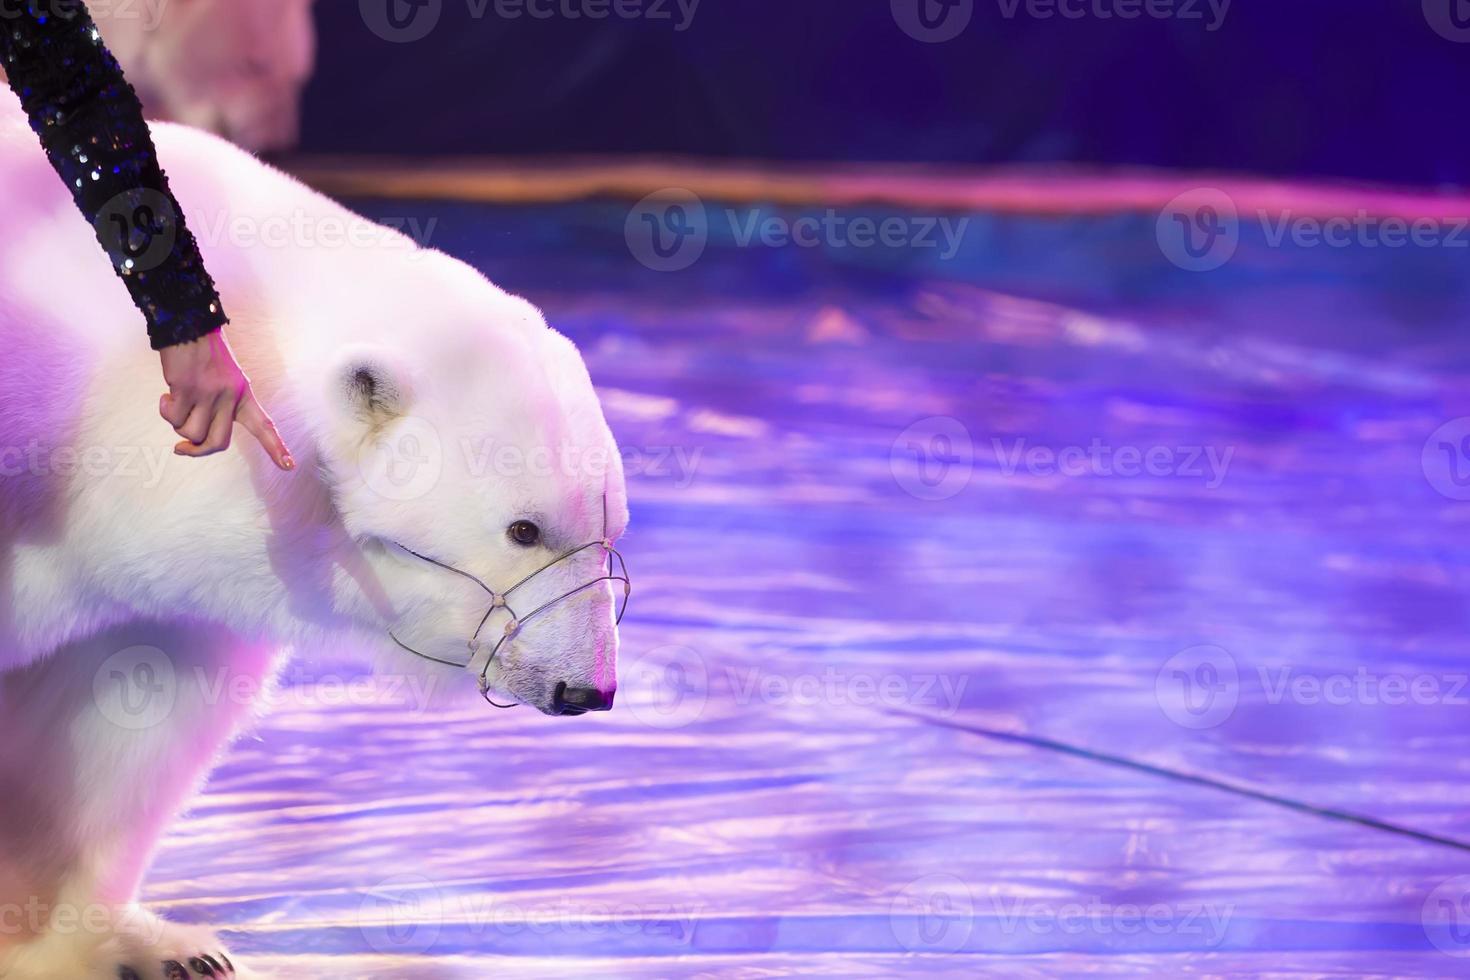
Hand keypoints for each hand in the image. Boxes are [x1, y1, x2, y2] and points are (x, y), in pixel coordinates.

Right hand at [158, 330, 293, 469]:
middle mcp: (229, 397)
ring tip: (176, 404)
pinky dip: (166, 410)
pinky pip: (174, 417)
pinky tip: (167, 395)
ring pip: (191, 433)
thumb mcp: (225, 379)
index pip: (264, 425)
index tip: (289, 466)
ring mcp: (208, 394)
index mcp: (244, 394)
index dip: (275, 447)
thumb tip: (193, 438)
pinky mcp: (185, 389)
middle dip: (197, 450)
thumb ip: (218, 407)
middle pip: (216, 443)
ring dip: (178, 425)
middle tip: (182, 448)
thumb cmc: (205, 355)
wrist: (189, 325)